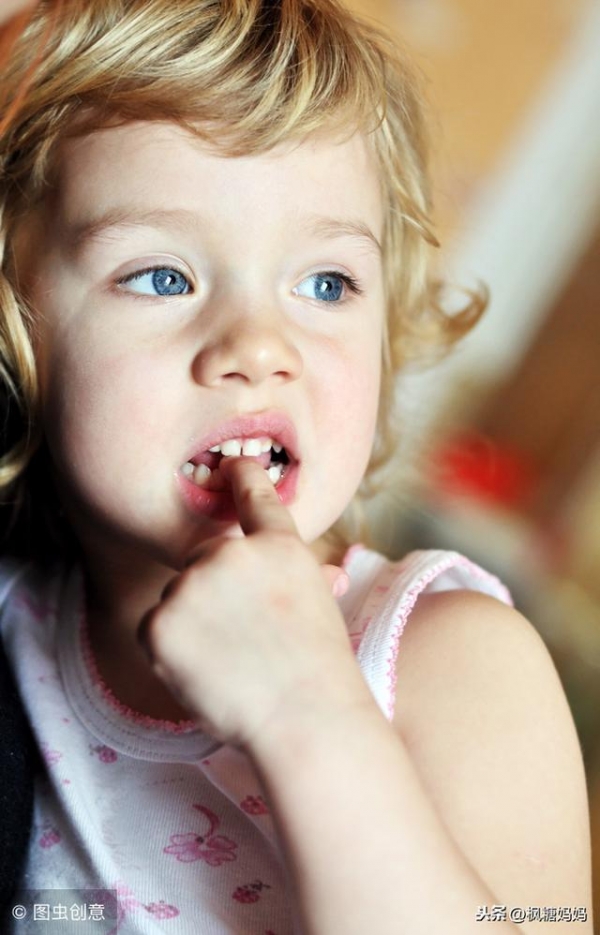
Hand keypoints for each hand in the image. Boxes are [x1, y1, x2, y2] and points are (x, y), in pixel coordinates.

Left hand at [137, 458, 360, 748]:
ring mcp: (192, 586)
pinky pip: (154, 628)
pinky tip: (205, 671)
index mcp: (278, 545)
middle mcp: (231, 553)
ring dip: (192, 621)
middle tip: (242, 635)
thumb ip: (301, 578)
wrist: (303, 717)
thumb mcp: (320, 606)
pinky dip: (170, 649)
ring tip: (230, 660)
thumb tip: (328, 575)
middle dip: (214, 589)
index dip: (242, 475)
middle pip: (204, 558)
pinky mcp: (159, 623)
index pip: (254, 494)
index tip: (233, 464)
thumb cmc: (319, 670)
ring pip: (178, 596)